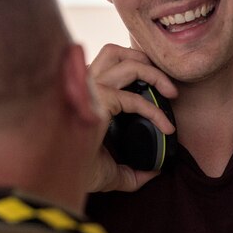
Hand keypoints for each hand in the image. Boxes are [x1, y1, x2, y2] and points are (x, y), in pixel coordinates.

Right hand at [86, 44, 177, 192]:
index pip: (109, 64)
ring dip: (154, 73)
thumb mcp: (110, 170)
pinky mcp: (98, 100)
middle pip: (115, 52)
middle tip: (167, 86)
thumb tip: (154, 172)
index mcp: (83, 92)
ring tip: (171, 92)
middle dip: (146, 61)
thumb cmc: (78, 170)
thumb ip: (131, 171)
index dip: (137, 70)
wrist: (62, 180)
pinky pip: (135, 99)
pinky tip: (166, 127)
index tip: (161, 95)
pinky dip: (155, 111)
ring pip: (127, 62)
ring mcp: (89, 89)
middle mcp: (83, 85)